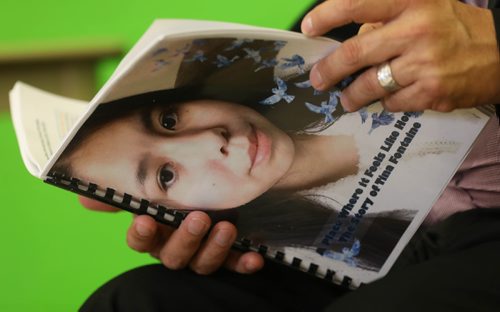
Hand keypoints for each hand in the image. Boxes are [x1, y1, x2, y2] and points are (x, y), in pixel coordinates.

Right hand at [79, 196, 264, 274]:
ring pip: (202, 263)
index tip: (145, 219)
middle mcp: (174, 247)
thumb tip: (84, 199)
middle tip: (197, 218)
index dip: (141, 234)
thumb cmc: (176, 191)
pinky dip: (243, 262)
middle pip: (172, 256)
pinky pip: (234, 265)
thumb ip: (122, 191)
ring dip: (214, 249)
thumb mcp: (152, 186)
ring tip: (226, 228)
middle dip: (184, 239)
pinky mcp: (226, 255)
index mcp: (154, 232)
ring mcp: (201, 253)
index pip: (140, 240)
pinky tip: (254, 257)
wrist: (213, 192)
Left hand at [302, 0, 499, 111]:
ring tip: (345, 99)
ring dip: (351, 95)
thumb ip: (386, 20)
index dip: (328, 14)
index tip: (308, 27)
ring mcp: (424, 64)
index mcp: (412, 2)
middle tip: (317, 79)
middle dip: (330, 69)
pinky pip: (391, 103)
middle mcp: (416, 31)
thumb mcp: (424, 8)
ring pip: (370, 85)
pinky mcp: (431, 93)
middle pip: (356, 52)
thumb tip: (351, 39)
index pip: (359, 3)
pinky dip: (384, 103)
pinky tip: (388, 98)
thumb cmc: (454, 29)